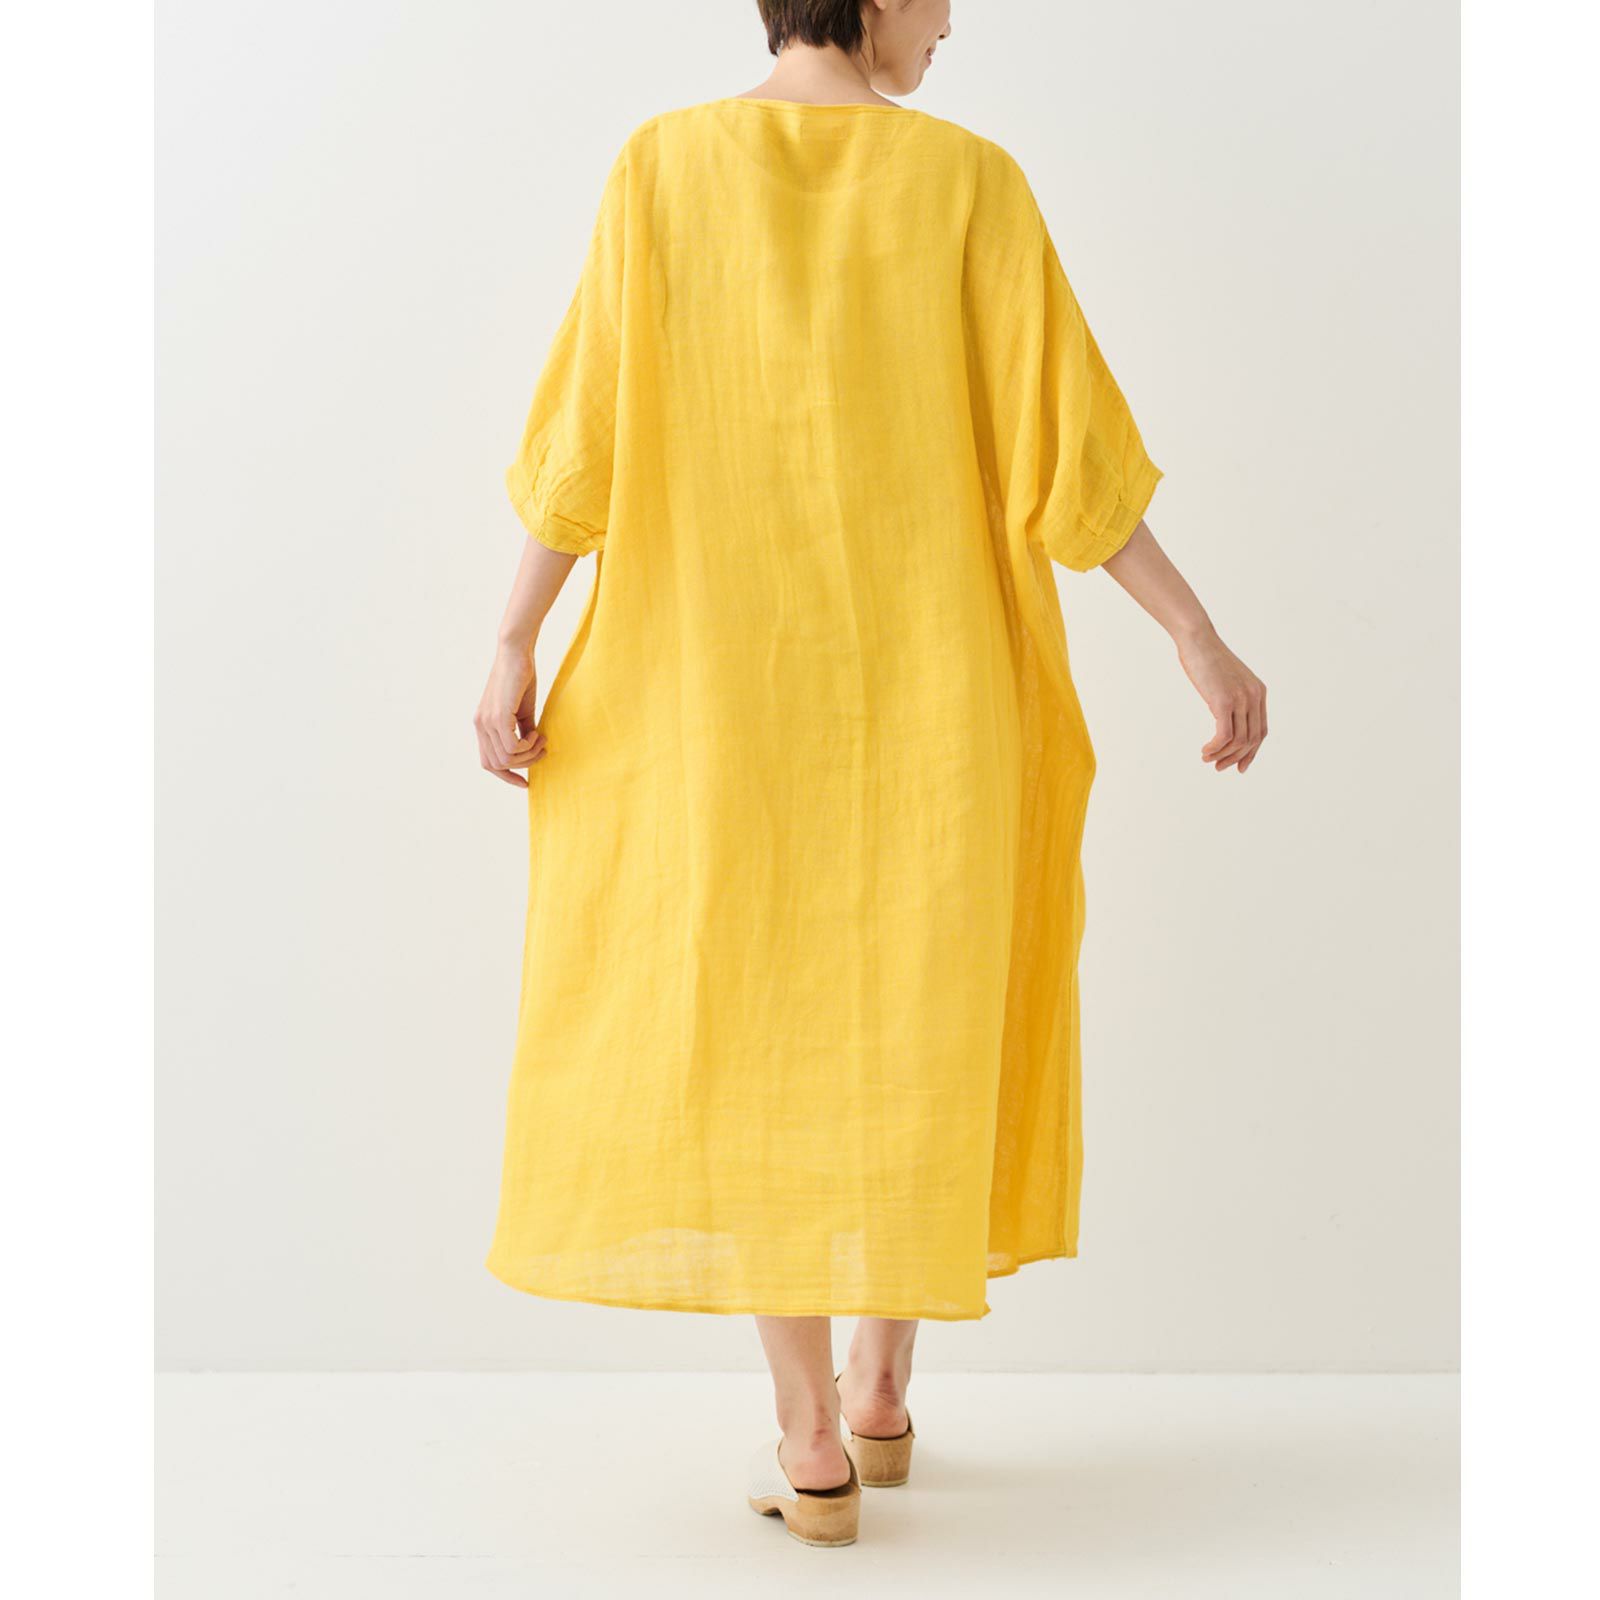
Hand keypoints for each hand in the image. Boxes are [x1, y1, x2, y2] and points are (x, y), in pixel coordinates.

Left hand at [474, 644, 546, 788]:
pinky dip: (527, 746)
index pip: (488, 763)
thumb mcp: (523, 710)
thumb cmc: (521, 677)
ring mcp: (486, 722)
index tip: (526, 783)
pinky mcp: (498, 716)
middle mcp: (480, 725)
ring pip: (505, 759)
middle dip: (523, 765)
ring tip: (541, 738)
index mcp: (483, 725)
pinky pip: (511, 747)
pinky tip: (537, 732)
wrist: (516, 653)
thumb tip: (531, 751)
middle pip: (496, 765)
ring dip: (528, 755)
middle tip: (541, 749)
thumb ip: (523, 731)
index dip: (506, 776)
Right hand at [1176, 627, 1267, 773]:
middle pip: (1252, 739)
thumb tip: (1226, 716)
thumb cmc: (1206, 657)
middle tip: (1219, 767)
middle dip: (1236, 758)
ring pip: (1239, 741)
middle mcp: (1254, 696)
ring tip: (1208, 758)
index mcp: (1258, 692)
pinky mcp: (1224, 701)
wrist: (1197, 639)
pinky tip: (1206, 750)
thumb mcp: (1226, 680)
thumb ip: (1232, 697)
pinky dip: (1215, 748)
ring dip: (1223, 755)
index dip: (1251, 752)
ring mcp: (1240, 699)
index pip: (1260, 731)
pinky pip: (1225, 736)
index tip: (1239, 765)